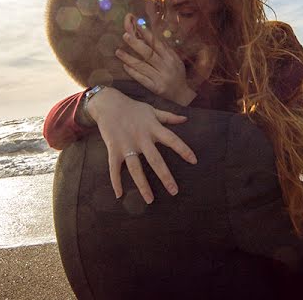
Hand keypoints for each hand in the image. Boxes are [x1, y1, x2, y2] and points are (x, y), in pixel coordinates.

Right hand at [86, 87, 197, 202]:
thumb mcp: (152, 110)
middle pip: (155, 160)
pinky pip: (114, 168)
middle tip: (174, 191)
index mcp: (153, 128)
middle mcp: (141, 138)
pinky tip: (119, 194)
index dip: (183, 150)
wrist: (107, 103)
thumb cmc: (132, 108)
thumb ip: (168, 117)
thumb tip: (185, 119)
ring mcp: (126, 145)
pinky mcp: (113, 149)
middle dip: (165, 176)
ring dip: (142, 185)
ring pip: (135, 168)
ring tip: (150, 200)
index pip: (172, 140)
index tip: (194, 161)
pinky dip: (115, 181)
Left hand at [116, 13, 197, 105]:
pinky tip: (125, 66)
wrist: (182, 95)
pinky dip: (133, 72)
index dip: (147, 35)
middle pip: (149, 54)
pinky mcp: (156, 88)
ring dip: (129, 58)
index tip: (137, 26)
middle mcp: (166, 67)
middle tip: (125, 36)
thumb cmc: (177, 74)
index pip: (157, 44)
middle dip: (136, 44)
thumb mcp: (175, 60)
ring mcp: (160, 78)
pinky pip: (142, 79)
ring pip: (142, 66)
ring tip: (118, 52)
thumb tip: (151, 36)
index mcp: (171, 58)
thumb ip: (165, 49)